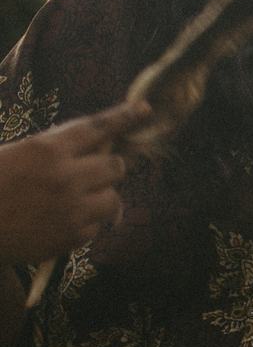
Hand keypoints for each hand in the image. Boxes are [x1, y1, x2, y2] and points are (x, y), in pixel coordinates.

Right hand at [0, 101, 149, 264]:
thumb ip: (52, 150)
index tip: (145, 109)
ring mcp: (71, 208)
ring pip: (113, 198)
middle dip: (106, 168)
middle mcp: (65, 176)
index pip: (97, 127)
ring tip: (71, 202)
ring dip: (100, 198)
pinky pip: (96, 226)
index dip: (124, 117)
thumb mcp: (12, 154)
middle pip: (115, 166)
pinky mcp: (71, 237)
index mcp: (46, 149)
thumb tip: (90, 148)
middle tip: (88, 174)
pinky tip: (56, 223)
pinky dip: (84, 224)